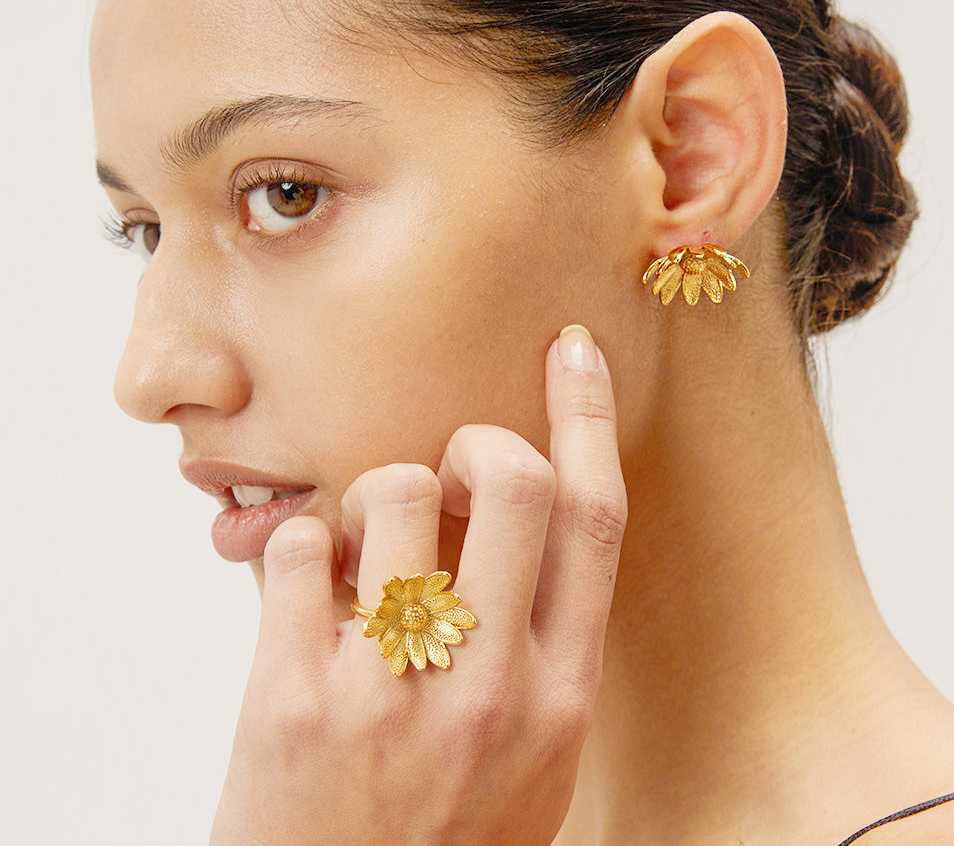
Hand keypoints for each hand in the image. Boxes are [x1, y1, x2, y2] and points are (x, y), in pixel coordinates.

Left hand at [210, 325, 626, 845]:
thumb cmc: (440, 836)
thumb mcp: (528, 756)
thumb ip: (533, 646)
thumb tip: (493, 518)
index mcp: (559, 697)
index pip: (594, 523)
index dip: (590, 419)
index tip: (573, 352)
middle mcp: (489, 687)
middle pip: (516, 481)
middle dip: (481, 440)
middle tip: (453, 466)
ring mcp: (391, 691)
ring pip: (399, 490)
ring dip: (377, 489)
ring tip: (364, 543)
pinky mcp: (295, 695)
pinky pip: (300, 543)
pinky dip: (297, 539)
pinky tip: (301, 585)